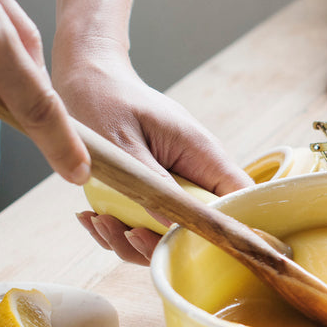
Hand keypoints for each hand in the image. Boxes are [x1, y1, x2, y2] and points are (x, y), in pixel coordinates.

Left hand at [55, 49, 250, 263]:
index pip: (240, 198)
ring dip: (135, 240)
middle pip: (204, 225)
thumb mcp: (122, 141)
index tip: (195, 249)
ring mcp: (172, 184)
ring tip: (101, 224)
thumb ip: (149, 182)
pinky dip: (119, 231)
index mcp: (201, 153)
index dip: (231, 229)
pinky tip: (93, 218)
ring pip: (171, 232)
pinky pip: (146, 223)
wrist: (87, 78)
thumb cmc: (106, 98)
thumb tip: (171, 225)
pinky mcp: (151, 191)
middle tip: (128, 235)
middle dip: (165, 242)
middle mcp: (193, 172)